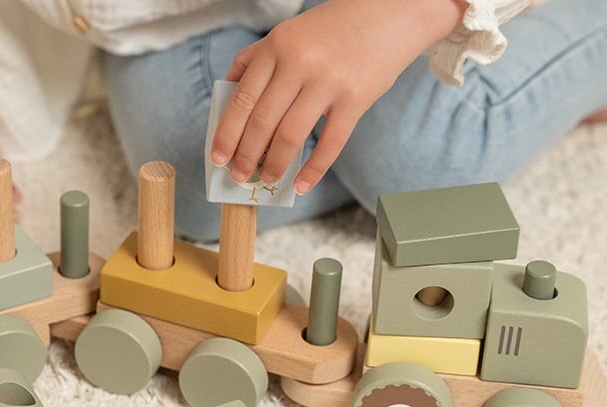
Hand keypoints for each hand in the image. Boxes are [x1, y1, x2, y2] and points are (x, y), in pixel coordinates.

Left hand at [210, 0, 465, 195]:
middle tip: (239, 175)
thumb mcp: (288, 33)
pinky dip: (313, 170)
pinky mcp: (356, 99)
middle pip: (263, 122)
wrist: (392, 10)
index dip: (227, 133)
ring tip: (267, 180)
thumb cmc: (335, 27)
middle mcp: (299, 63)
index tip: (217, 157)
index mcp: (277, 47)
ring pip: (291, 136)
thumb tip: (227, 91)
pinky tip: (301, 185)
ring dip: (274, 165)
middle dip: (246, 155)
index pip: (243, 98)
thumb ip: (256, 58)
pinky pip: (330, 144)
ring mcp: (328, 82)